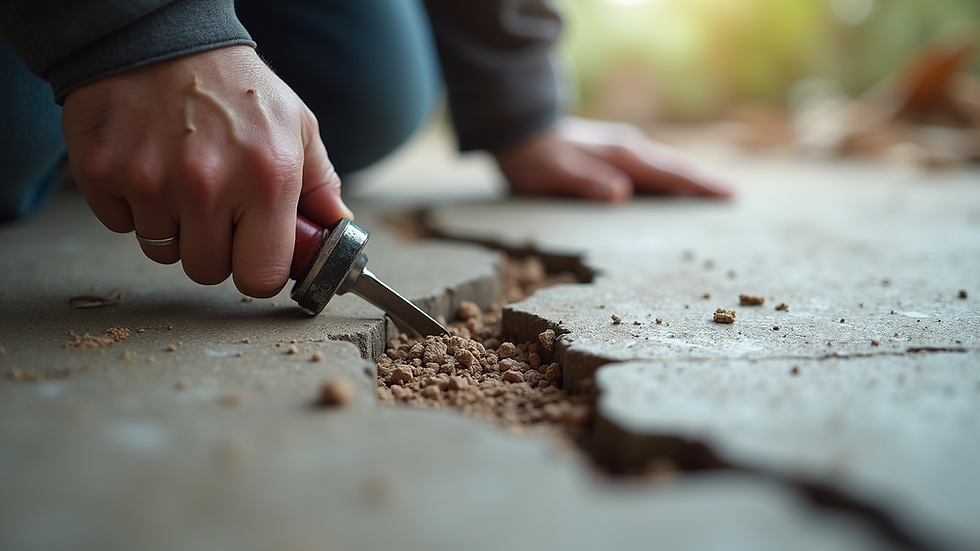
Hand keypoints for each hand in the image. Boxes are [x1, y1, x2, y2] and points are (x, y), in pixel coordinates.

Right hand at [62, 45, 351, 297]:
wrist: (160, 35)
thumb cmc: (234, 84)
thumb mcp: (297, 125)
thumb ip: (320, 185)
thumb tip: (336, 231)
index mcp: (267, 177)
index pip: (261, 277)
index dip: (259, 270)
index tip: (255, 254)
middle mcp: (207, 184)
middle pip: (206, 271)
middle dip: (215, 249)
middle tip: (217, 209)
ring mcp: (149, 180)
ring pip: (161, 252)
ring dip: (172, 227)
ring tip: (181, 178)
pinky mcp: (102, 172)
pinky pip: (119, 225)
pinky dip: (132, 206)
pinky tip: (148, 166)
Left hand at [492, 117, 732, 200]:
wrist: (520, 133)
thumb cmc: (536, 159)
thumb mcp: (555, 174)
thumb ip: (586, 183)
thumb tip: (621, 194)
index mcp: (621, 156)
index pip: (668, 173)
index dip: (697, 185)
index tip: (727, 195)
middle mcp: (628, 150)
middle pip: (675, 169)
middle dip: (703, 183)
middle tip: (733, 198)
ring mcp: (623, 153)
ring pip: (665, 169)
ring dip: (689, 181)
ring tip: (714, 196)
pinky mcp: (615, 159)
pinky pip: (651, 172)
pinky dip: (670, 181)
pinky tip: (674, 194)